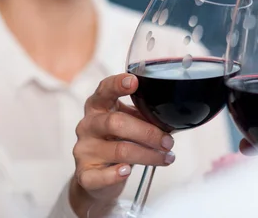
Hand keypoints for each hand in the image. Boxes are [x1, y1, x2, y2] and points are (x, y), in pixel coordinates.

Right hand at [70, 74, 175, 216]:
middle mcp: (88, 125)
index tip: (133, 82)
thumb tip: (173, 115)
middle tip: (168, 141)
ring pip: (118, 150)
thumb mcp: (129, 122)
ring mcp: (84, 149)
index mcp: (98, 106)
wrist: (96, 175)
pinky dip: (116, 174)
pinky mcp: (85, 174)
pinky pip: (100, 176)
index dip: (117, 84)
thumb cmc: (117, 140)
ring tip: (165, 157)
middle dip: (147, 132)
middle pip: (116, 122)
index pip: (104, 90)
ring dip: (147, 155)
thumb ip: (144, 115)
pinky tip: (127, 171)